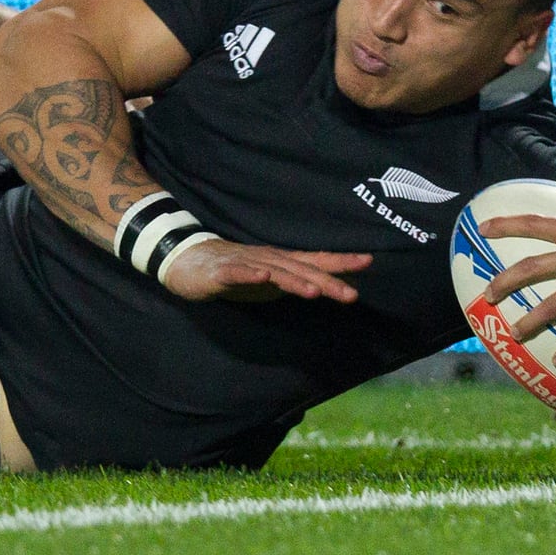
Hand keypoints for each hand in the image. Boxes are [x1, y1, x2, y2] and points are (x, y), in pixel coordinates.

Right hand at [160, 238, 371, 303]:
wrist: (187, 259)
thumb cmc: (233, 270)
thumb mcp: (269, 279)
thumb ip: (293, 281)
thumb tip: (324, 287)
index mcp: (280, 262)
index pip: (314, 261)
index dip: (340, 262)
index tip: (368, 262)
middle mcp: (267, 259)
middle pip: (301, 269)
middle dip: (327, 281)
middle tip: (352, 295)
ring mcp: (245, 264)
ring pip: (274, 273)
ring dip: (296, 281)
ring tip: (315, 292)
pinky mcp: (222, 271)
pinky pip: (238, 273)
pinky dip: (251, 275)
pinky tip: (263, 277)